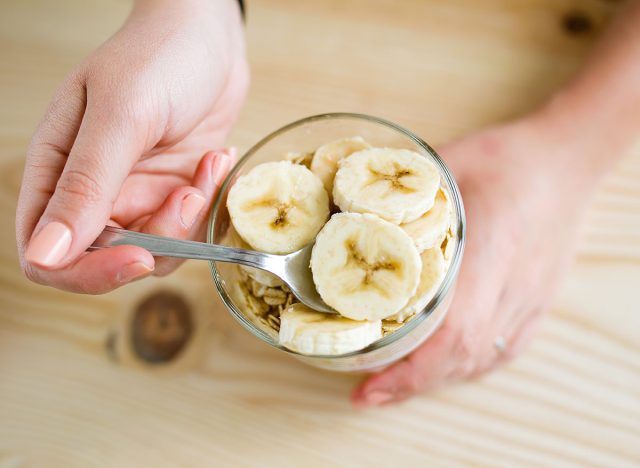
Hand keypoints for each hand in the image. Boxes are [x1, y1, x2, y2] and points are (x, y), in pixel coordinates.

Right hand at [16, 0, 248, 292]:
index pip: (49, 256)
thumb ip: (85, 184)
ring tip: (207, 164)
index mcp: (57, 172)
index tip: (138, 256)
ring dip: (190, 219)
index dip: (89, 272)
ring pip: (158, 249)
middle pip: (111, 260)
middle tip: (187, 194)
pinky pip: (191, 227)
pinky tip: (216, 157)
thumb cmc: (157, 57)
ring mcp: (137, 193)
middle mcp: (94, 192)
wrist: (207, 34)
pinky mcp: (174, 191)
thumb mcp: (121, 115)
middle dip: (158, 240)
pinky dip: (209, 202)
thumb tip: (45, 253)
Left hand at [352, 116, 599, 406]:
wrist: (567, 162)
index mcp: (491, 253)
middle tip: (365, 394)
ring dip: (433, 381)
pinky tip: (440, 370)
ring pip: (480, 359)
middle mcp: (513, 287)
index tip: (369, 387)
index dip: (410, 370)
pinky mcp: (537, 303)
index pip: (453, 331)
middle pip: (462, 357)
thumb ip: (406, 191)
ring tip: (392, 387)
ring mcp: (529, 300)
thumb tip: (354, 204)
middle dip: (409, 385)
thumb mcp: (452, 161)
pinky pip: (501, 351)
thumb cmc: (511, 158)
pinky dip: (464, 367)